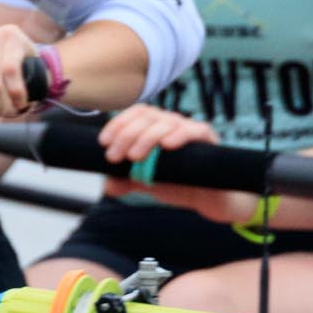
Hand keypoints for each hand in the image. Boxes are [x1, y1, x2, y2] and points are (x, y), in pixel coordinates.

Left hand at [97, 104, 245, 222]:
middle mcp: (171, 122)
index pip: (135, 113)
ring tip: (134, 157)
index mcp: (155, 126)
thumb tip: (107, 185)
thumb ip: (127, 182)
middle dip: (125, 135)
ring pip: (166, 122)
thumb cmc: (178, 184)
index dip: (117, 124)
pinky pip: (194, 130)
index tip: (103, 142)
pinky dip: (179, 135)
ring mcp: (189, 128)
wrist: (209, 199)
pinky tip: (166, 146)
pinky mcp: (208, 139)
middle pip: (146, 117)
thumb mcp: (147, 183)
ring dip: (146, 137)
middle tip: (114, 157)